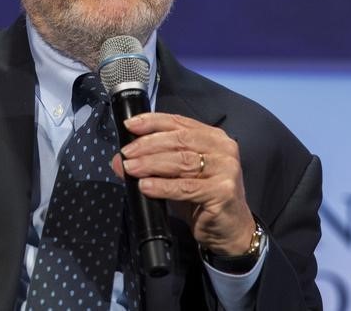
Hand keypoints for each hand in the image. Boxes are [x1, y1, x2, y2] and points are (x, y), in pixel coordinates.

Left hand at [111, 112, 255, 255]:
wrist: (230, 229)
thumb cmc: (204, 199)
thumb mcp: (176, 177)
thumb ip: (152, 164)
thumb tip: (120, 160)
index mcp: (213, 137)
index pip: (179, 123)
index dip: (152, 122)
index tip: (130, 126)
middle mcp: (223, 149)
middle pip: (179, 140)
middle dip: (148, 145)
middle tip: (127, 152)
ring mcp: (226, 169)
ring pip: (181, 161)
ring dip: (151, 164)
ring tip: (132, 168)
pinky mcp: (223, 191)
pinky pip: (186, 187)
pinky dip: (162, 186)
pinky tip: (146, 186)